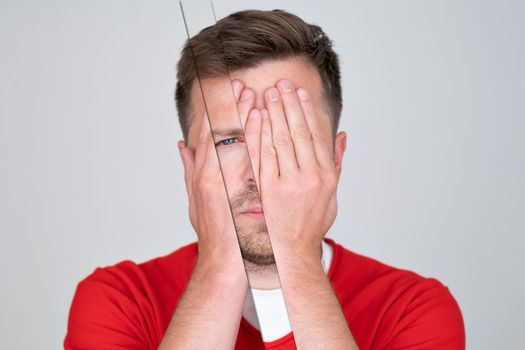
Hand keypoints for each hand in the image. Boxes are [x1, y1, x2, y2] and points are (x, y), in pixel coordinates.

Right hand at [177, 79, 256, 267]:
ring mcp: (227, 184)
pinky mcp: (243, 191)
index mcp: (201, 177)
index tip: (225, 96)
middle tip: (240, 85)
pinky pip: (250, 156)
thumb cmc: (216, 234)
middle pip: (219, 134)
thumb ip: (189, 172)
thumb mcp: (196, 203)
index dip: (216, 113)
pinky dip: (254, 135)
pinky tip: (262, 118)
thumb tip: (182, 146)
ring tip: (253, 94)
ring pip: (234, 141)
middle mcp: (211, 178)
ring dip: (243, 115)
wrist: (230, 262)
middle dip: (230, 108)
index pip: (207, 137)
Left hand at [257, 79, 338, 260]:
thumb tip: (341, 136)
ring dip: (274, 114)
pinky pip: (262, 156)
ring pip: (280, 140)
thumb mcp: (332, 195)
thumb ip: (336, 163)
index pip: (315, 135)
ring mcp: (288, 182)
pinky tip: (256, 117)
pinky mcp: (268, 189)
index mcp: (326, 175)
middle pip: (298, 133)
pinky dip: (259, 135)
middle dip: (288, 106)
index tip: (299, 94)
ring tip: (269, 93)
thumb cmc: (311, 223)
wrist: (292, 251)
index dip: (306, 112)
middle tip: (281, 84)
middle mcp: (310, 177)